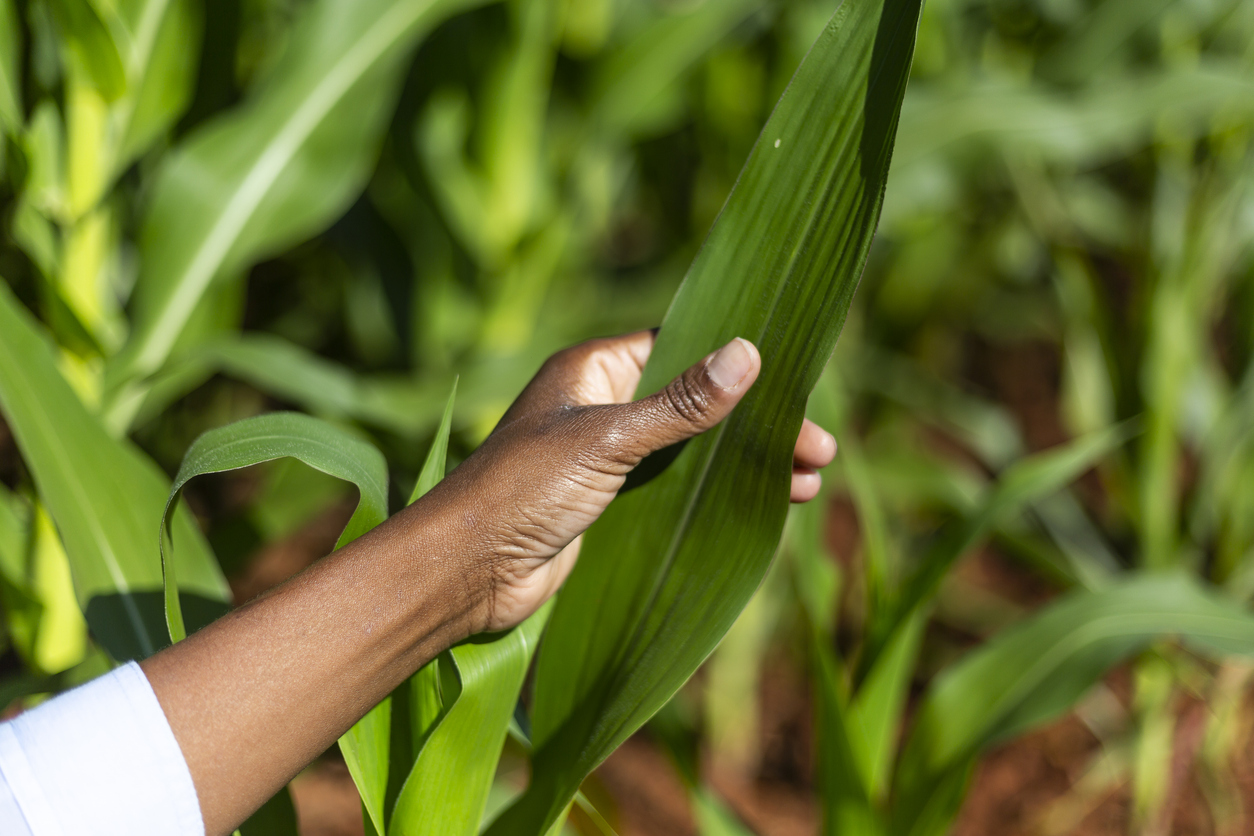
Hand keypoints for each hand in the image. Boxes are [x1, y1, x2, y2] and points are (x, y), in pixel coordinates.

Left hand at [419, 330, 836, 633]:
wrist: (465, 574)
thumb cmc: (524, 491)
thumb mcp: (608, 441)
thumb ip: (680, 406)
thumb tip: (748, 354)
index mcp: (594, 369)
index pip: (680, 346)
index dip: (736, 361)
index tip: (793, 380)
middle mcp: (602, 404)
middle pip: (696, 402)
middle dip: (755, 423)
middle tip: (818, 447)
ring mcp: (605, 456)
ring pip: (691, 449)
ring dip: (742, 462)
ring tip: (805, 481)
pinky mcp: (607, 503)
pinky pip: (674, 489)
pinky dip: (715, 495)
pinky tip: (761, 507)